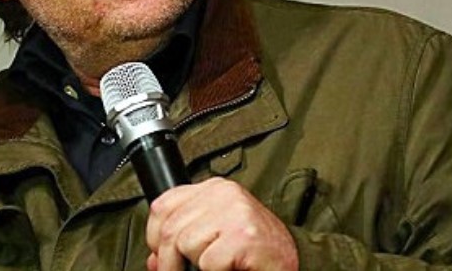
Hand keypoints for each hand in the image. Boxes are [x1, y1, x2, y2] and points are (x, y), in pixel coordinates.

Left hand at [145, 177, 297, 270]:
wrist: (297, 260)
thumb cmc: (256, 251)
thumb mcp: (216, 235)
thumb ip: (185, 239)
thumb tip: (154, 259)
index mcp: (214, 189)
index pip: (163, 205)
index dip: (154, 235)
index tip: (161, 254)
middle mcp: (223, 194)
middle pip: (169, 228)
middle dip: (168, 260)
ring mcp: (234, 212)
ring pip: (185, 244)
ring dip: (194, 266)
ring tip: (216, 267)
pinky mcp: (243, 235)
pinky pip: (208, 261)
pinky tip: (232, 268)